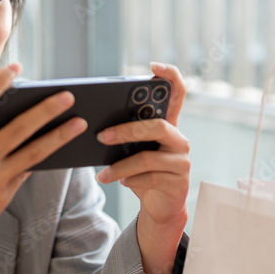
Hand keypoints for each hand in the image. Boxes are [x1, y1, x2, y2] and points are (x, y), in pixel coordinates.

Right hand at [0, 63, 87, 273]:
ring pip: (34, 153)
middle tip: (69, 95)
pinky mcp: (1, 198)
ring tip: (78, 123)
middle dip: (47, 110)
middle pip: (20, 128)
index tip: (16, 68)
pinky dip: (39, 159)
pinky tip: (54, 147)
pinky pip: (25, 172)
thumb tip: (15, 121)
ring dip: (59, 136)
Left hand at [95, 62, 189, 273]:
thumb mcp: (133, 150)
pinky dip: (130, 180)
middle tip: (101, 136)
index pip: (177, 93)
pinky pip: (150, 178)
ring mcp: (182, 161)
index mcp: (169, 125)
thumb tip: (92, 124)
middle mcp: (179, 140)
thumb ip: (125, 135)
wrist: (158, 207)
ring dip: (121, 165)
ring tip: (103, 173)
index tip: (154, 66)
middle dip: (127, 131)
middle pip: (158, 126)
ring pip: (149, 157)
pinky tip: (119, 182)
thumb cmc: (142, 172)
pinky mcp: (179, 182)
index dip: (170, 77)